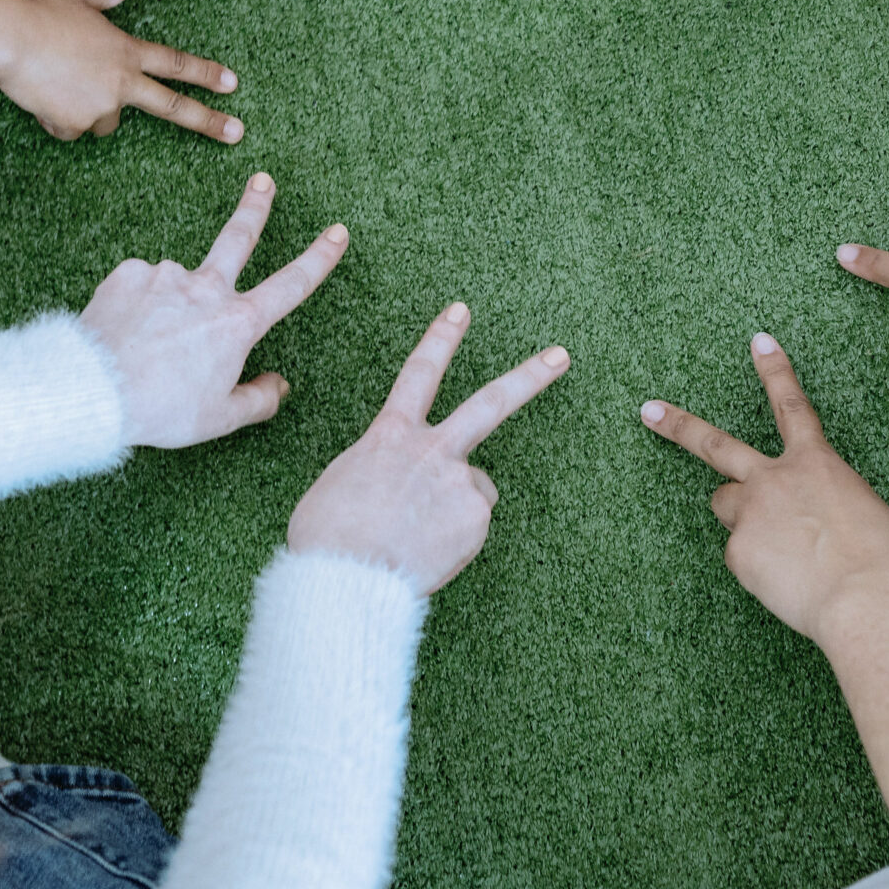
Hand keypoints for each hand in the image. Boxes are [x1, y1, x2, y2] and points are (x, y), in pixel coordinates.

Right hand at [0, 0, 243, 142]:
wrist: (8, 39)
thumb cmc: (41, 13)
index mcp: (127, 51)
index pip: (175, 64)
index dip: (206, 74)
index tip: (232, 85)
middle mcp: (121, 82)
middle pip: (172, 107)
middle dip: (208, 122)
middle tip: (236, 133)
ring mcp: (99, 106)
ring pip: (106, 120)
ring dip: (91, 108)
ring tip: (61, 82)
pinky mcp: (73, 124)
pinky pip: (71, 129)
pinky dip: (59, 118)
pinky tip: (42, 95)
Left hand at [80, 171, 350, 446]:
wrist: (95, 389)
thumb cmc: (162, 408)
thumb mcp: (220, 419)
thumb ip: (258, 400)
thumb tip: (279, 385)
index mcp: (237, 323)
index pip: (291, 284)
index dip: (319, 258)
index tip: (337, 232)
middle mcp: (207, 288)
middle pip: (239, 237)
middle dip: (256, 207)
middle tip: (263, 181)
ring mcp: (167, 275)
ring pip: (176, 285)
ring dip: (169, 304)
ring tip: (147, 345)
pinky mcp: (129, 273)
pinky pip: (140, 287)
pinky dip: (137, 306)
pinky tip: (125, 331)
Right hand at [286, 302, 568, 594]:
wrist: (346, 578)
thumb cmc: (327, 538)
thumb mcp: (339, 486)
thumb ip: (378, 472)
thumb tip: (396, 487)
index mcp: (391, 436)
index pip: (419, 372)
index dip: (441, 339)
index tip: (461, 311)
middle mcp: (433, 450)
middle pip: (490, 402)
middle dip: (529, 376)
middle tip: (561, 355)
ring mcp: (460, 482)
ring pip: (474, 488)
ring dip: (456, 507)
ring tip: (418, 535)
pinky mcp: (476, 519)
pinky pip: (471, 527)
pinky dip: (453, 541)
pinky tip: (427, 553)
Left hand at [640, 332, 888, 641]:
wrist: (867, 599)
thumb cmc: (885, 562)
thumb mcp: (869, 516)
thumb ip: (832, 504)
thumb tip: (819, 520)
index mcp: (816, 463)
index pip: (792, 405)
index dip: (775, 371)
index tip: (759, 341)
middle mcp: (775, 479)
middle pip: (716, 444)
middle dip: (679, 425)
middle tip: (649, 411)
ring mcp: (751, 513)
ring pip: (726, 505)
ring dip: (740, 516)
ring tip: (775, 546)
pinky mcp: (738, 552)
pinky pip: (741, 557)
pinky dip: (759, 568)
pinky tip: (786, 582)